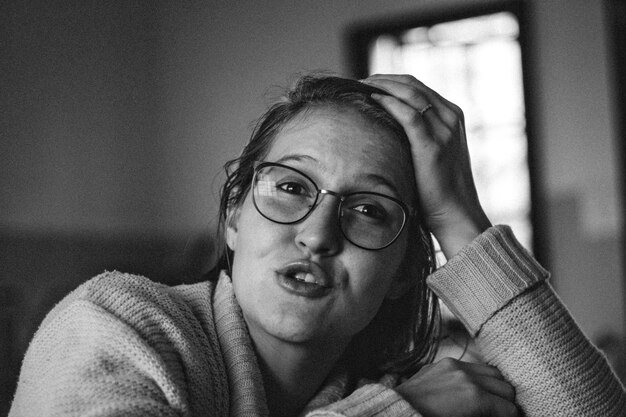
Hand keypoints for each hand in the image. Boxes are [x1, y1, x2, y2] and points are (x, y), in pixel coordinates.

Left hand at [364, 74, 490, 257]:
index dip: (391, 81)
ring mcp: (444, 129)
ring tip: (361, 86)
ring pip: (410, 93)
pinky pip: (409, 114)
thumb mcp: (432, 153)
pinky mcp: (433, 144)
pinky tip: (373, 100)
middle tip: (360, 81)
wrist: (456, 212)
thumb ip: (418, 135)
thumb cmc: (439, 188)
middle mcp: (450, 117)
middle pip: (412, 84)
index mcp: (452, 115)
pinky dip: (390, 102)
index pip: (417, 86)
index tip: (368, 83)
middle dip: (383, 79)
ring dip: (383, 86)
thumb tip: (387, 127)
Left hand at [395, 358, 517, 416]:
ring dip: (494, 387)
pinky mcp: (444, 362)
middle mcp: (467, 377)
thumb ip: (484, 416)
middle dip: (506, 403)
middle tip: (499, 413)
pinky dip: (478, 377)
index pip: (510, 409)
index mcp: (475, 397)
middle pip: (505, 387)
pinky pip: (472, 366)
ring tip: (490, 402)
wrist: (396, 413)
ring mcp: (455, 366)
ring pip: (492, 372)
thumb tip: (498, 414)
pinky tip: (473, 390)